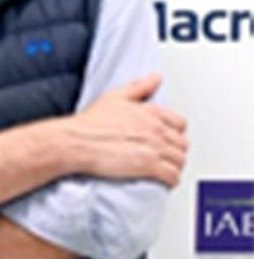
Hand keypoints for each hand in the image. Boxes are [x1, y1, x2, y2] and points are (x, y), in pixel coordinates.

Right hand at [62, 73, 187, 186]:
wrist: (76, 142)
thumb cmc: (89, 123)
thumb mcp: (113, 97)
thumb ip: (138, 88)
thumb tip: (155, 78)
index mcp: (150, 112)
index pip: (180, 123)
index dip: (174, 132)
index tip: (166, 138)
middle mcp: (156, 129)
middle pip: (182, 144)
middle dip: (174, 151)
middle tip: (163, 156)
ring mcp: (154, 148)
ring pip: (180, 161)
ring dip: (173, 166)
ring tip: (163, 169)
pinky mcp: (149, 166)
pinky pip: (172, 176)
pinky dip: (170, 180)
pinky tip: (162, 180)